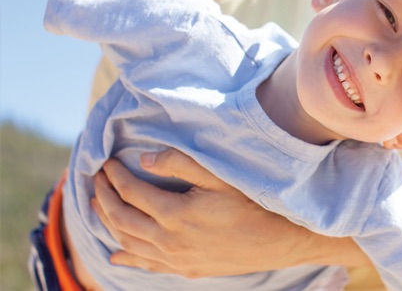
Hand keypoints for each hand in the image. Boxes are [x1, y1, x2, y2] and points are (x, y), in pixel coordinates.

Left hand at [92, 149, 310, 277]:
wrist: (279, 240)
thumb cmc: (252, 202)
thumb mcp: (219, 175)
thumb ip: (180, 163)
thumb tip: (143, 160)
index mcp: (176, 214)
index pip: (132, 193)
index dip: (115, 177)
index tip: (105, 164)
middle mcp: (170, 242)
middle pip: (122, 220)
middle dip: (104, 199)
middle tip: (94, 181)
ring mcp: (177, 260)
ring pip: (129, 244)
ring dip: (108, 224)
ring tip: (97, 207)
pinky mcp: (186, 270)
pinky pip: (147, 266)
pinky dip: (127, 258)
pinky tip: (115, 256)